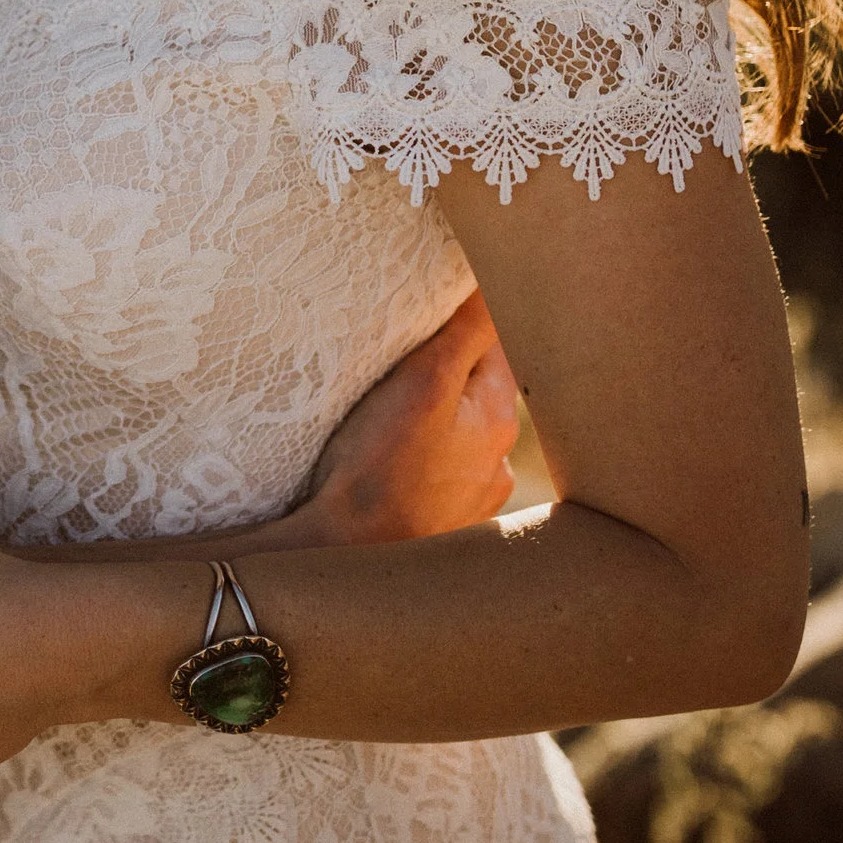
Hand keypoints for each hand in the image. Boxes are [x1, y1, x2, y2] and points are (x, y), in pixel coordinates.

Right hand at [292, 288, 518, 546]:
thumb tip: (497, 283)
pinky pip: (437, 476)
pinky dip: (421, 464)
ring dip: (433, 421)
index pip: (495, 344)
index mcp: (496, 419)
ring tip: (390, 418)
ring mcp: (471, 499)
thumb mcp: (423, 384)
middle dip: (444, 373)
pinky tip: (391, 465)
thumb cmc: (378, 468)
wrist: (345, 559)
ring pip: (456, 436)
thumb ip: (467, 331)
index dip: (462, 321)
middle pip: (474, 391)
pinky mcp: (442, 525)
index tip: (430, 310)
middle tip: (399, 363)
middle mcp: (496, 462)